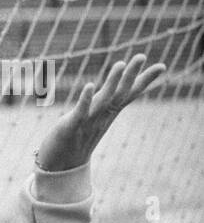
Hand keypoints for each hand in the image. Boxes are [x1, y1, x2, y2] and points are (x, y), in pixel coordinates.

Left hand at [35, 53, 166, 171]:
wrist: (60, 166)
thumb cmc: (77, 139)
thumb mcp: (93, 120)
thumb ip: (103, 106)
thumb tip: (112, 92)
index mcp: (109, 113)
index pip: (129, 94)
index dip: (145, 80)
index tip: (162, 65)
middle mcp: (102, 116)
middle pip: (120, 93)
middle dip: (131, 75)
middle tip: (141, 56)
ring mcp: (88, 121)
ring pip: (103, 100)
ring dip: (112, 83)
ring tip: (120, 64)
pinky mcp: (71, 126)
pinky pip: (80, 111)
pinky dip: (86, 99)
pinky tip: (90, 85)